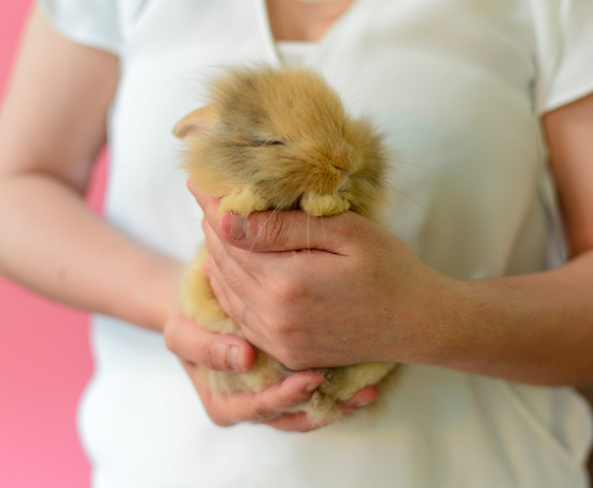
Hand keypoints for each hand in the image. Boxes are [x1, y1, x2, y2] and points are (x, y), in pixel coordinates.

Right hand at [163, 303, 379, 431]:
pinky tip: (367, 379)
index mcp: (223, 404)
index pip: (258, 409)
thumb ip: (205, 346)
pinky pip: (321, 397)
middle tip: (353, 388)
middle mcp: (252, 408)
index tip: (308, 380)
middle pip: (291, 418)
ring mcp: (275, 397)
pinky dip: (342, 390)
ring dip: (340, 404)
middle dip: (323, 405)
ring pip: (311, 413)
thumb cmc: (189, 317)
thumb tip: (243, 357)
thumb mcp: (181, 330)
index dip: (283, 398)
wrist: (202, 302)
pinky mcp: (293, 382)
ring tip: (366, 390)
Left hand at [191, 181, 457, 370]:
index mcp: (286, 284)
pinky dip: (229, 290)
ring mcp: (278, 341)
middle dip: (211, 228)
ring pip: (228, 292)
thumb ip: (284, 228)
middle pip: (225, 264)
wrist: (420, 325)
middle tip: (203, 197)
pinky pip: (242, 318)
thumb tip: (227, 219)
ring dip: (217, 257)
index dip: (211, 206)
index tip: (197, 180)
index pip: (231, 238)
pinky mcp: (286, 353)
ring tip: (214, 226)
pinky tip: (227, 270)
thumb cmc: (391, 270)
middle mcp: (273, 318)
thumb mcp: (345, 234)